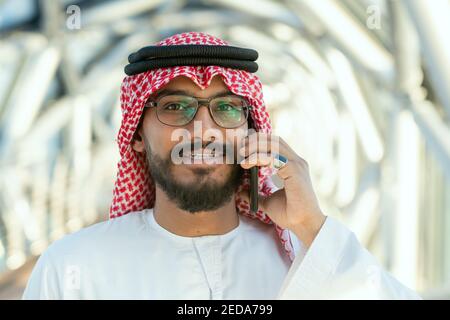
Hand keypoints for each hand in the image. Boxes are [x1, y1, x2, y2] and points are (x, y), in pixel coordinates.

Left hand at [238, 133, 326, 248]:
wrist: (303, 225)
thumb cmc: (290, 214)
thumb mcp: (268, 202)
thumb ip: (256, 195)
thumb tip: (241, 192)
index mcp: (291, 166)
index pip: (275, 144)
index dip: (257, 142)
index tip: (241, 150)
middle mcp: (296, 161)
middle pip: (273, 139)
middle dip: (254, 140)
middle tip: (239, 149)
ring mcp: (297, 164)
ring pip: (273, 144)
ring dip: (254, 147)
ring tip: (241, 155)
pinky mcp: (295, 170)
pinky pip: (275, 156)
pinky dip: (259, 157)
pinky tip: (248, 163)